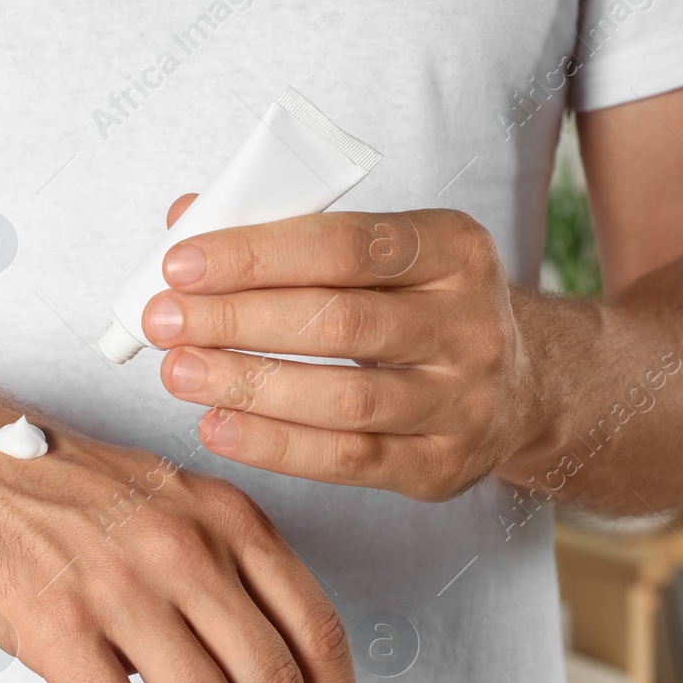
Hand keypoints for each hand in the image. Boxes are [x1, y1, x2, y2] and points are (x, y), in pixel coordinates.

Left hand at [141, 201, 548, 501]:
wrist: (520, 387)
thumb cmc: (418, 306)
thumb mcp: (381, 254)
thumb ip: (288, 230)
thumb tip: (186, 218)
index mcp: (453, 248)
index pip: (345, 244)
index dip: (256, 254)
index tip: (180, 265)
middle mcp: (469, 323)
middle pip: (340, 322)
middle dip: (238, 320)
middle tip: (162, 323)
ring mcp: (463, 400)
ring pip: (344, 399)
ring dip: (248, 386)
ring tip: (178, 374)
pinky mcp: (442, 464)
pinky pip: (349, 459)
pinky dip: (275, 446)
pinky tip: (219, 428)